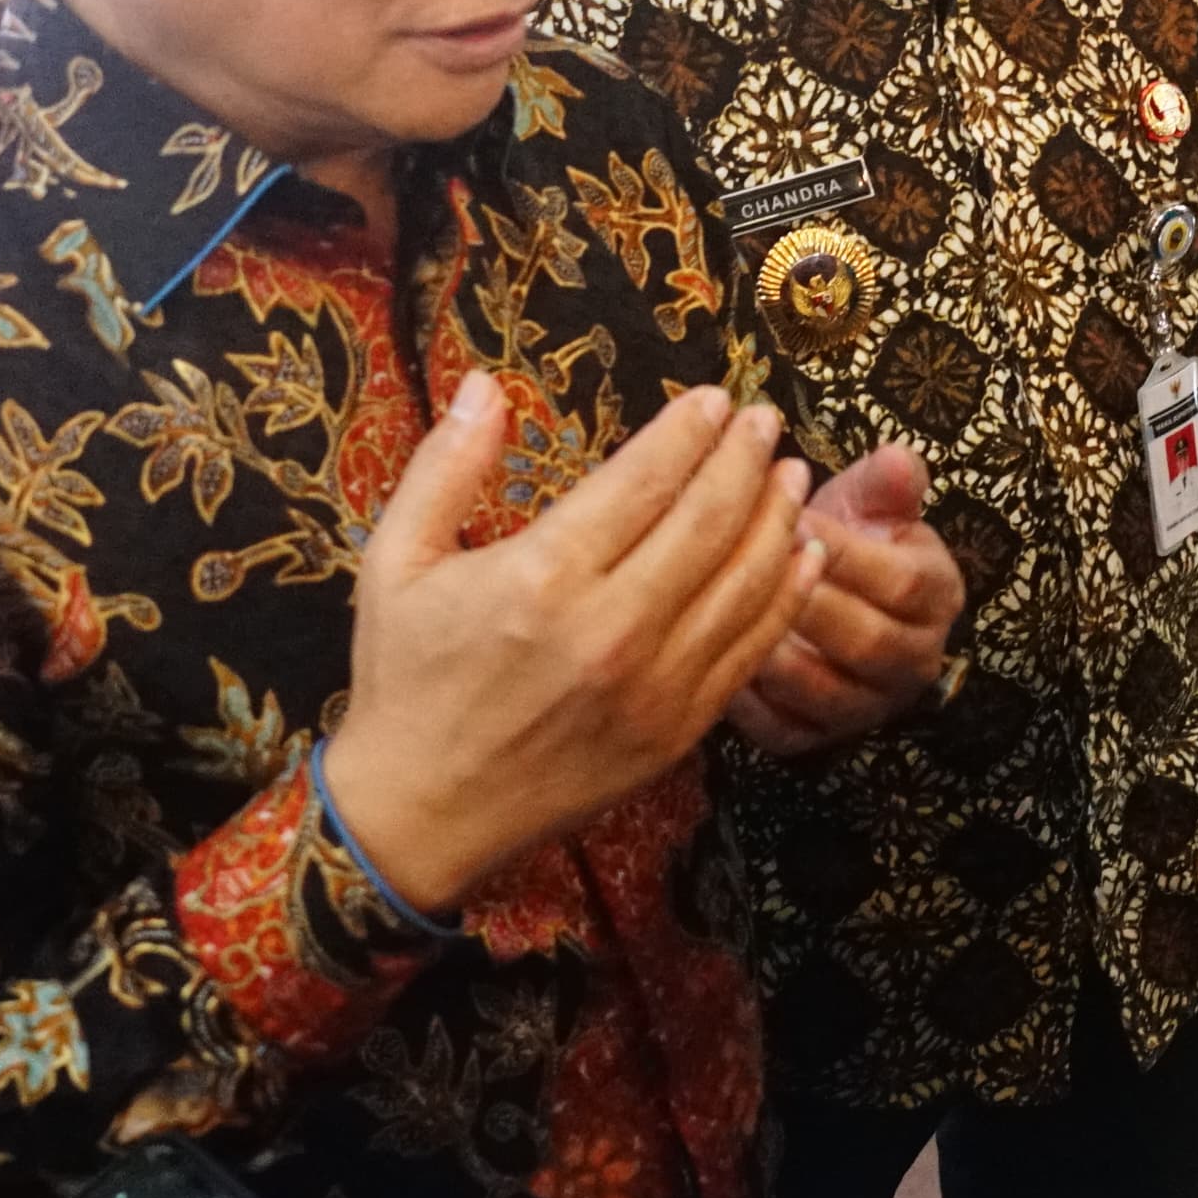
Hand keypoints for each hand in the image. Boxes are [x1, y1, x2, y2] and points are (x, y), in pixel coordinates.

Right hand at [330, 379, 819, 908]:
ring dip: (776, 520)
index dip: (688, 432)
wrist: (420, 813)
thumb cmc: (404, 679)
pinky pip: (748, 653)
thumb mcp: (395, 561)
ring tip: (791, 473)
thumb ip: (444, 466)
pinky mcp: (675, 732)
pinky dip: (785, 599)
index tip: (714, 398)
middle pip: (708, 523)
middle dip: (744, 461)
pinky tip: (802, 557)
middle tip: (765, 420)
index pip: (643, 482)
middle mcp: (610, 628)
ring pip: (743, 585)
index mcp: (543, 577)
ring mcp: (653, 687)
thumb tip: (483, 384)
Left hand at [726, 443, 962, 755]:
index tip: (793, 518)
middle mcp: (914, 660)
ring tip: (727, 613)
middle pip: (868, 642)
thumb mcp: (869, 501)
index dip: (847, 552)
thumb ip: (885, 481)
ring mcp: (866, 706)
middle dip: (809, 604)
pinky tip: (710, 659)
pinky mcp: (816, 738)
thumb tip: (895, 459)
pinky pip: (784, 730)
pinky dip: (748, 701)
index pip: (903, 581)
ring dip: (776, 653)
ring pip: (824, 693)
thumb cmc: (845, 537)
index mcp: (937, 595)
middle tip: (752, 568)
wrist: (830, 593)